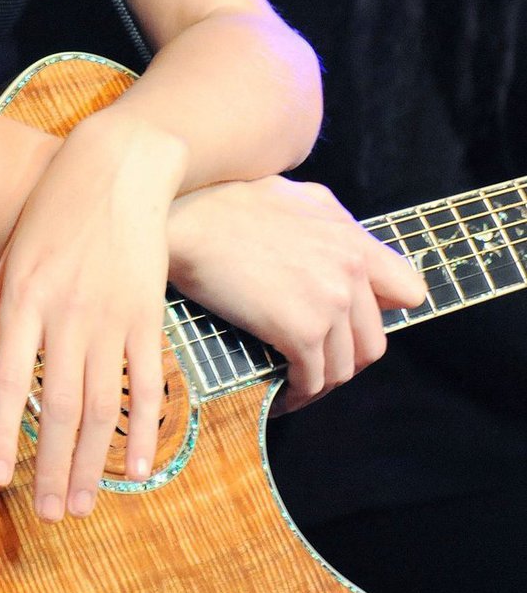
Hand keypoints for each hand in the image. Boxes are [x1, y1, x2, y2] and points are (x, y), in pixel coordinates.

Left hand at [0, 110, 183, 519]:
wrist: (116, 167)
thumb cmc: (51, 215)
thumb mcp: (5, 266)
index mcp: (23, 300)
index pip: (8, 381)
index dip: (2, 434)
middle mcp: (67, 313)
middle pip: (59, 405)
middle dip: (54, 467)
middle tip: (50, 513)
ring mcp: (112, 315)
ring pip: (103, 403)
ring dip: (93, 462)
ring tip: (85, 503)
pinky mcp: (148, 315)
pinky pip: (148, 382)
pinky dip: (143, 428)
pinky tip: (135, 465)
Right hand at [166, 175, 426, 407]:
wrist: (184, 225)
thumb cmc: (223, 206)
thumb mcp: (289, 196)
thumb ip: (326, 220)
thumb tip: (339, 243)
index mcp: (350, 237)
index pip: (408, 291)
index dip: (382, 313)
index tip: (352, 324)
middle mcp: (351, 269)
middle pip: (374, 341)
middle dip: (345, 359)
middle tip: (316, 364)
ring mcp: (330, 301)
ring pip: (345, 367)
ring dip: (321, 382)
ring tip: (297, 384)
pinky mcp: (302, 331)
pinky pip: (313, 380)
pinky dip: (298, 395)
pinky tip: (281, 395)